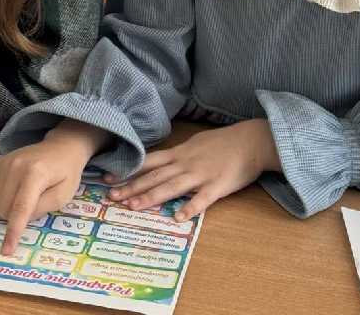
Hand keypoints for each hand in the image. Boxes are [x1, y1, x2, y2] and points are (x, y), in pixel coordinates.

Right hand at [0, 121, 106, 253]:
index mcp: (36, 173)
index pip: (21, 208)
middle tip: (33, 208)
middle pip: (4, 208)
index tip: (6, 250)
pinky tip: (13, 192)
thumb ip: (43, 208)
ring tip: (25, 198)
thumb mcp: (63, 195)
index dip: (13, 231)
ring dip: (7, 210)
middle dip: (15, 218)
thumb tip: (22, 218)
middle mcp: (16, 166)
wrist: (60, 147)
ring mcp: (5, 163)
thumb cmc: (66, 173)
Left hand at [104, 120, 279, 220]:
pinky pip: (202, 199)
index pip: (148, 162)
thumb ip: (178, 154)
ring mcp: (200, 175)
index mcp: (179, 153)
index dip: (128, 170)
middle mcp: (185, 163)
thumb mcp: (196, 143)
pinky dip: (190, 208)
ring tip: (133, 207)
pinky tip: (178, 218)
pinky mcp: (217, 186)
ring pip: (171, 187)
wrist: (250, 141)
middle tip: (111, 196)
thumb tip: (162, 161)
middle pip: (154, 176)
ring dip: (151, 197)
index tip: (108, 177)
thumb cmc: (223, 142)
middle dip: (131, 187)